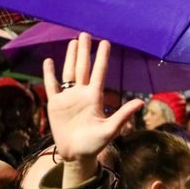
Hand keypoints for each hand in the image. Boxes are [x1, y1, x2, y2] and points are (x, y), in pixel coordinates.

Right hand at [42, 33, 142, 173]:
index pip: (99, 73)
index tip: (105, 42)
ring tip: (73, 42)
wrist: (76, 155)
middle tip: (85, 33)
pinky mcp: (55, 104)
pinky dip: (49, 74)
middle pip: (83, 68)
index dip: (102, 58)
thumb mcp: (110, 130)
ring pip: (69, 72)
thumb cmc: (95, 144)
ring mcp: (68, 98)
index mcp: (95, 98)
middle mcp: (82, 94)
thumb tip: (140, 102)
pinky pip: (51, 85)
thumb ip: (123, 115)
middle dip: (84, 51)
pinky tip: (49, 61)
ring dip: (70, 57)